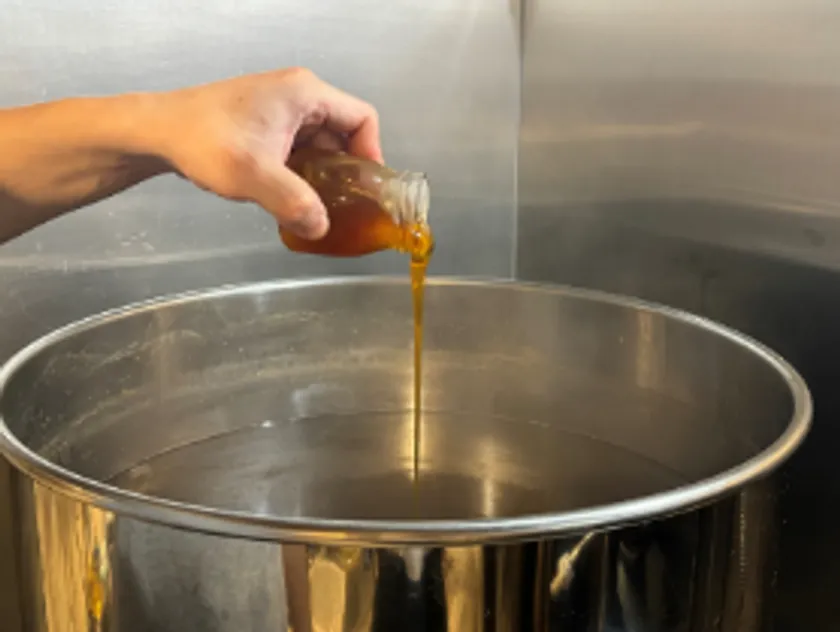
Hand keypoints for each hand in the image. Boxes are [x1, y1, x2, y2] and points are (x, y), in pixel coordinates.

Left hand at [155, 68, 382, 239]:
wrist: (157, 132)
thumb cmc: (205, 141)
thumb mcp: (255, 175)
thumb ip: (294, 203)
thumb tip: (321, 228)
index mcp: (305, 94)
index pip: (362, 118)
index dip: (371, 153)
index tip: (364, 188)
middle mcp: (298, 95)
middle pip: (344, 133)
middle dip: (346, 170)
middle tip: (343, 204)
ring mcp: (281, 109)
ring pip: (321, 144)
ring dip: (322, 174)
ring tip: (318, 205)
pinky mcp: (266, 124)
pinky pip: (300, 148)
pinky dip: (303, 172)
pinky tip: (293, 197)